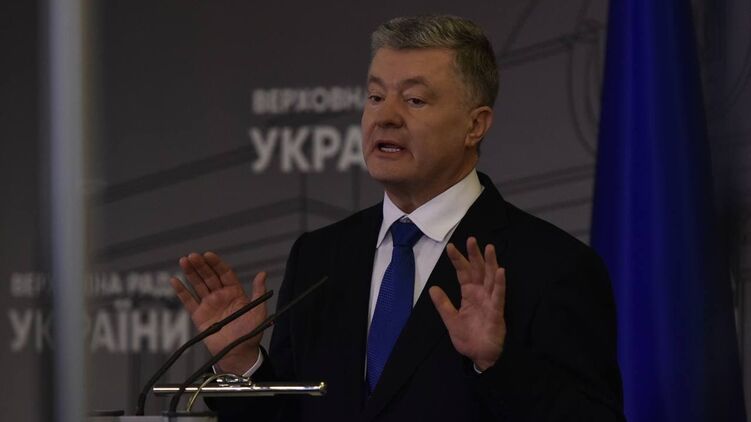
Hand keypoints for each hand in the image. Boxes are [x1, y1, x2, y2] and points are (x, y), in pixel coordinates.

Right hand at [170, 252, 266, 373]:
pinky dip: (181, 291)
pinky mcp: (199, 315)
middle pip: (209, 276)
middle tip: (193, 255)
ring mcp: (209, 304)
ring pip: (198, 285)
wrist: (238, 352)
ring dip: (190, 272)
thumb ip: (258, 291)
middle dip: (201, 265)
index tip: (209, 255)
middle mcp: (220, 295)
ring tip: (183, 260)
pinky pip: (188, 301)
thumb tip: (263, 273)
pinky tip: (174, 280)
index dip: (216, 263)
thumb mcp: (258, 310)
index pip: (224, 273)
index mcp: (234, 292)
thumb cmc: (250, 332)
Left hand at [429, 237, 506, 370]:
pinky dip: (500, 283)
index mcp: (469, 294)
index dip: (457, 260)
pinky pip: (499, 295)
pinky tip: (500, 271)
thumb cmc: (468, 338)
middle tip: (471, 239)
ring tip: (489, 247)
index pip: (463, 273)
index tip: (450, 247)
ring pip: (491, 278)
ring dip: (490, 263)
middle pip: (478, 270)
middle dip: (474, 255)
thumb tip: (432, 288)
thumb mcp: (451, 320)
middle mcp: (480, 294)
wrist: (480, 356)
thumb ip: (443, 304)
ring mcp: (490, 301)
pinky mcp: (497, 311)